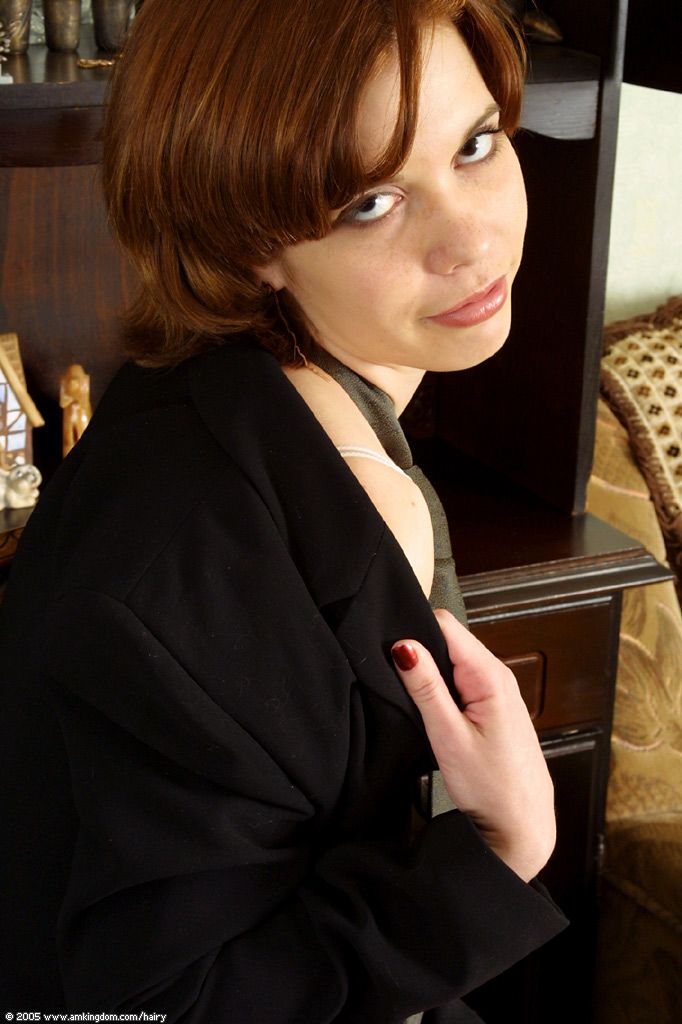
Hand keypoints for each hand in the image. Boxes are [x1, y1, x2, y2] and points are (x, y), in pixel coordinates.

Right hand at [392, 609, 555, 881]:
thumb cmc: (490, 787)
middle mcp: (498, 674)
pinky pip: (463, 680)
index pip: (445, 624)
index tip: (387, 646)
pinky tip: (430, 707)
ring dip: (430, 670)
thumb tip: (402, 645)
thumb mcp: (448, 735)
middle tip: (392, 673)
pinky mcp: (494, 706)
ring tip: (407, 690)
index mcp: (489, 675)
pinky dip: (443, 687)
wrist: (521, 827)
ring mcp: (498, 690)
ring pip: (454, 660)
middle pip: (449, 639)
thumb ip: (425, 687)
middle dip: (420, 649)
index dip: (414, 627)